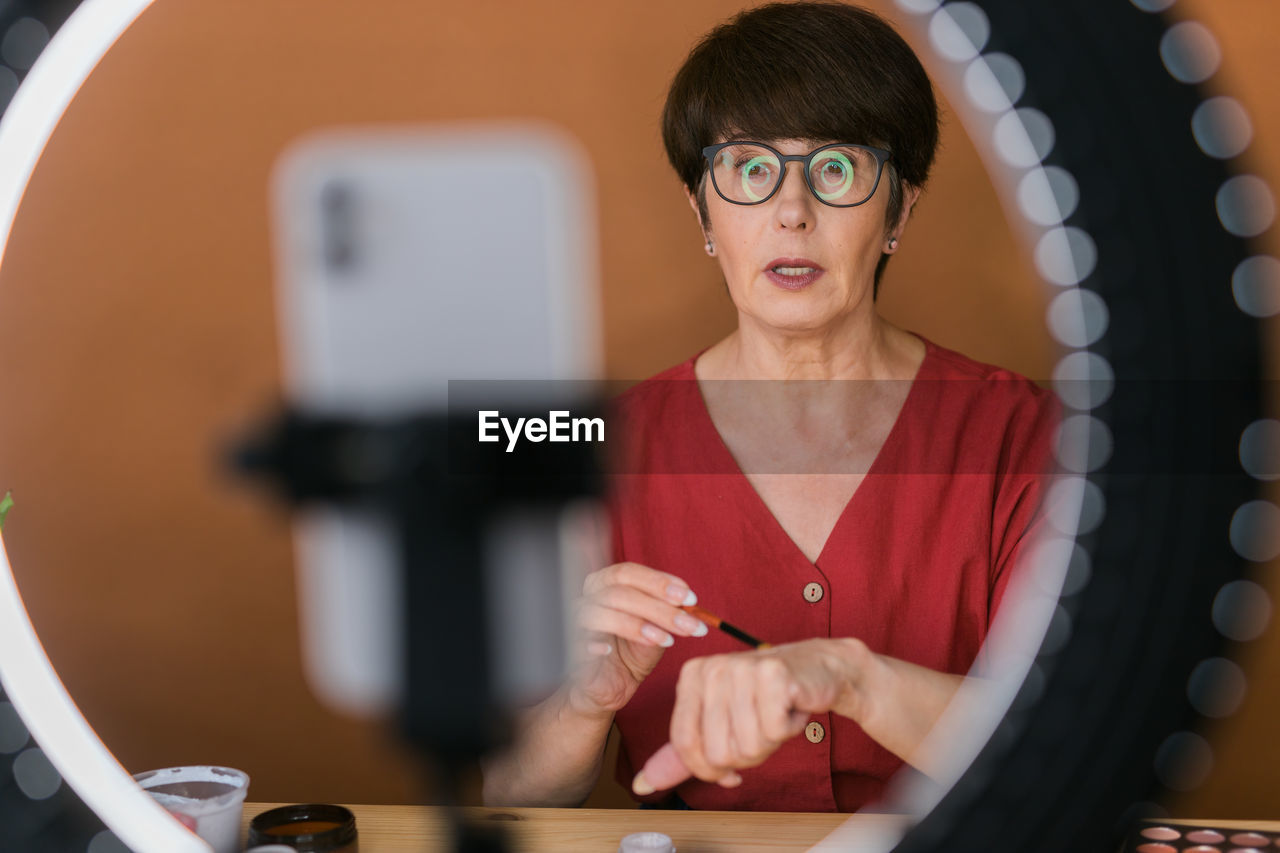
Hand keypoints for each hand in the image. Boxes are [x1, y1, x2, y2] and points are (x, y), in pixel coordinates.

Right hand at [568, 562, 708, 716]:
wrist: (610, 686)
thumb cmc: (632, 652)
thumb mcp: (657, 630)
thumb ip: (669, 614)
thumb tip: (689, 604)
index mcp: (607, 585)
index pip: (629, 572)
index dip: (659, 582)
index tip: (689, 598)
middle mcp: (589, 598)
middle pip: (619, 592)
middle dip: (658, 607)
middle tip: (688, 624)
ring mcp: (576, 622)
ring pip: (599, 612)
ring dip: (635, 624)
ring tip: (664, 640)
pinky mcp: (568, 649)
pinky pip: (576, 640)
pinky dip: (594, 642)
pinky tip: (611, 651)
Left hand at [633, 638, 869, 792]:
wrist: (817, 669)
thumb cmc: (766, 698)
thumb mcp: (718, 724)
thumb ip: (682, 754)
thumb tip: (642, 784)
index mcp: (692, 676)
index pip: (685, 744)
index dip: (708, 767)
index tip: (728, 765)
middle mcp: (712, 667)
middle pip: (718, 751)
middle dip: (745, 754)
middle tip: (760, 729)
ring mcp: (742, 667)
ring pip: (748, 745)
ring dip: (769, 742)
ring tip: (775, 716)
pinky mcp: (774, 674)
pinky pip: (774, 732)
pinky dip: (788, 729)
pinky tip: (790, 708)